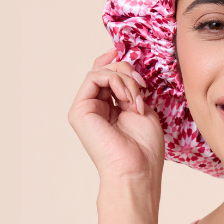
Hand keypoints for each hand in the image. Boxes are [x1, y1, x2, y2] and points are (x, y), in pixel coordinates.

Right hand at [67, 48, 163, 187]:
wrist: (137, 169)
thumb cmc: (144, 147)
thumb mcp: (142, 108)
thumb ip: (130, 88)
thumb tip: (123, 65)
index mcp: (108, 109)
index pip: (107, 77)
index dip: (115, 62)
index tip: (127, 54)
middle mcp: (94, 108)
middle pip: (105, 71)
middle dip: (128, 73)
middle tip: (142, 89)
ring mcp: (85, 109)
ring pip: (101, 72)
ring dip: (125, 79)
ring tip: (136, 100)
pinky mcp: (79, 110)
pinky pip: (95, 77)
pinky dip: (115, 81)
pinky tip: (127, 98)